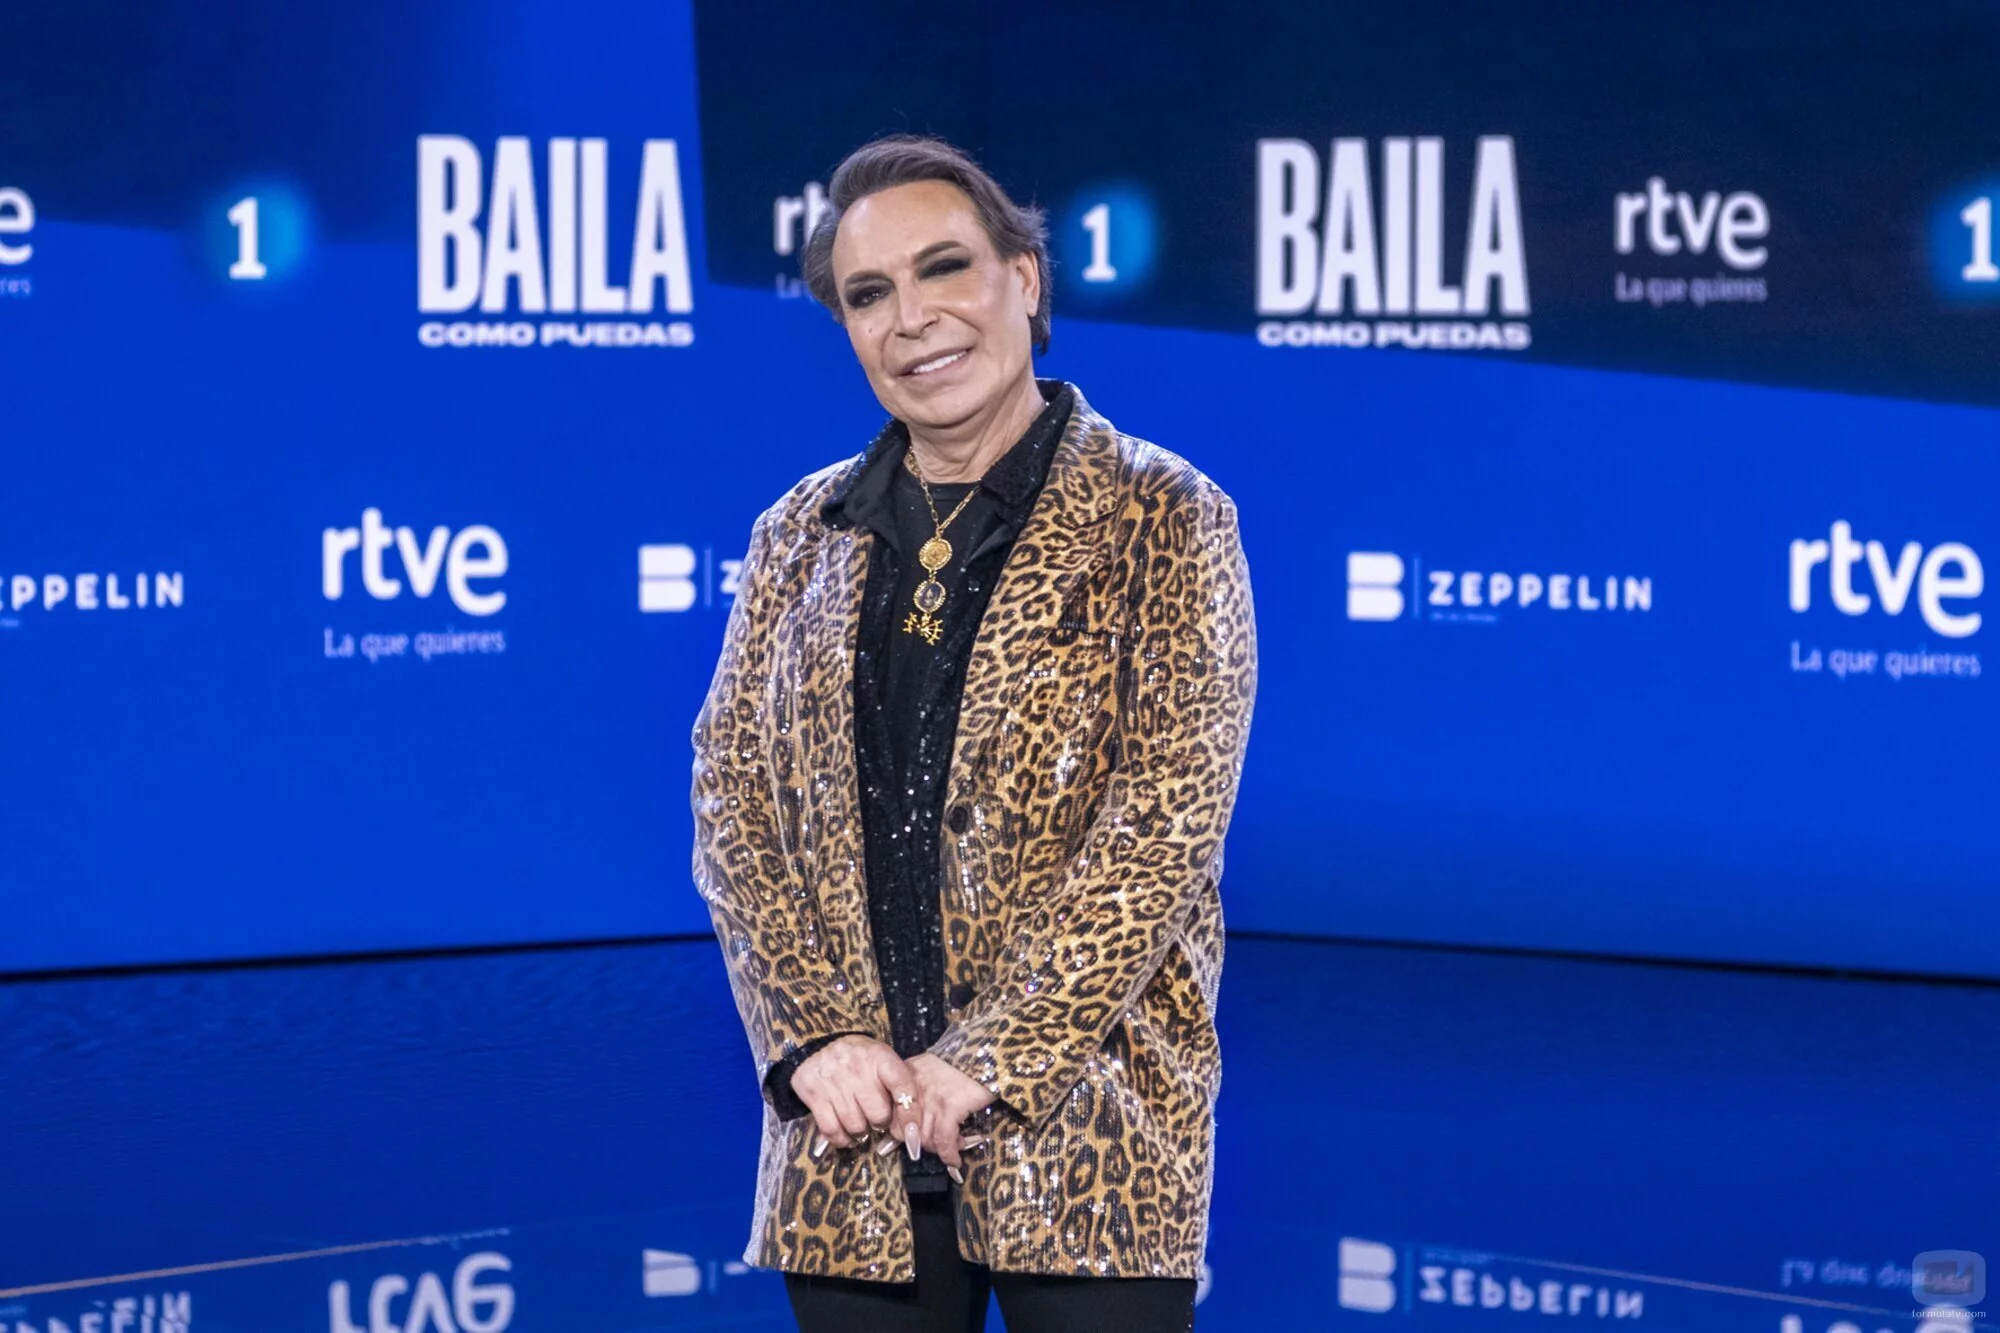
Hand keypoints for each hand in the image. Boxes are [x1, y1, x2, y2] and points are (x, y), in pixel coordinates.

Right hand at [793, 1035, 922, 1157]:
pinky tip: (844, 1136)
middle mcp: (856, 1066)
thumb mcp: (882, 1060)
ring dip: (860, 1134)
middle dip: (880, 1123)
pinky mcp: (814, 1093)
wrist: (821, 1041)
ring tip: (861, 1127)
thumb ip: (898, 1086)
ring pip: (855, 1126)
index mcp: (879, 1055)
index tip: (912, 1133)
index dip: (910, 1113)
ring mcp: (833, 1080)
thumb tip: (911, 1128)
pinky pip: (832, 1129)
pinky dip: (840, 1139)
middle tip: (877, 1121)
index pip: (902, 1086)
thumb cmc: (861, 1059)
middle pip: (878, 1114)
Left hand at [905, 1052, 996, 1180]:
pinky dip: (950, 1155)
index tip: (898, 1145)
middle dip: (922, 1144)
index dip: (900, 1134)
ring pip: (926, 1140)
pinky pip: (945, 1142)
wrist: (983, 1054)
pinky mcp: (950, 1108)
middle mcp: (913, 1091)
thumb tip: (903, 1122)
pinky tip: (955, 1161)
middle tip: (939, 1145)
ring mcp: (930, 1100)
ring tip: (957, 1145)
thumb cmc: (957, 1064)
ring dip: (941, 1150)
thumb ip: (913, 1094)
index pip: (892, 1117)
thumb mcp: (927, 1071)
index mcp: (904, 1080)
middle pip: (906, 1133)